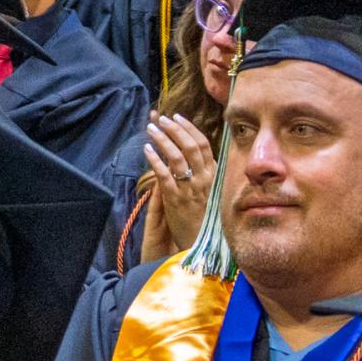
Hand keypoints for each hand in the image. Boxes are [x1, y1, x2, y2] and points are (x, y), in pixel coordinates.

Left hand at [139, 112, 215, 263]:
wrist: (202, 243)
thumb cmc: (205, 216)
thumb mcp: (211, 191)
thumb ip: (202, 171)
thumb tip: (189, 150)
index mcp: (214, 175)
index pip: (203, 144)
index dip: (189, 127)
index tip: (177, 117)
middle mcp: (204, 179)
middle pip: (190, 145)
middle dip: (174, 128)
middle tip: (161, 119)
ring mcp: (190, 188)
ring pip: (176, 156)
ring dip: (162, 139)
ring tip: (151, 129)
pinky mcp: (176, 199)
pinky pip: (164, 174)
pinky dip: (155, 159)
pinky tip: (147, 150)